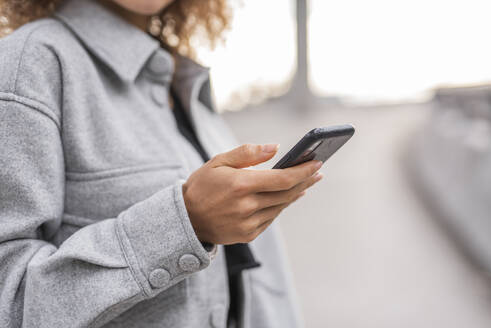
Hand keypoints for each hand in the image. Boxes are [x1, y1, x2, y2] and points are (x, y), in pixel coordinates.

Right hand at [182, 144, 322, 244]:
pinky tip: (284, 197)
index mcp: (240, 185)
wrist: (185, 219)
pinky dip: (280, 206)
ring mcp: (248, 223)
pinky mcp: (248, 235)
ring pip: (281, 206)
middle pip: (287, 193)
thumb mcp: (218, 161)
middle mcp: (247, 206)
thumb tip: (276, 148)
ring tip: (304, 183)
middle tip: (317, 172)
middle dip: (306, 181)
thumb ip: (247, 152)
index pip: (283, 178)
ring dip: (295, 194)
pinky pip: (271, 218)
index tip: (317, 163)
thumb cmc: (202, 185)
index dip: (303, 171)